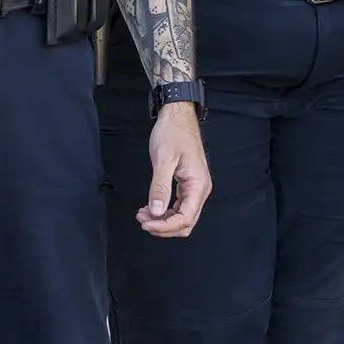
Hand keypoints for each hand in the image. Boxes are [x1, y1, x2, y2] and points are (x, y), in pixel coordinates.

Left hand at [140, 102, 210, 237]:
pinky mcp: (187, 184)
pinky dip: (164, 212)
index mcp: (198, 185)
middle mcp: (200, 189)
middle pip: (186, 223)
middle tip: (142, 221)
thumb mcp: (163, 159)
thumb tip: (155, 212)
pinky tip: (150, 208)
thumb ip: (160, 187)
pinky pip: (178, 207)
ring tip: (143, 214)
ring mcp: (195, 187)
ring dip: (162, 221)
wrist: (178, 116)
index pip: (185, 218)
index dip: (165, 227)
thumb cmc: (173, 132)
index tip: (146, 224)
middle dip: (163, 227)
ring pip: (182, 217)